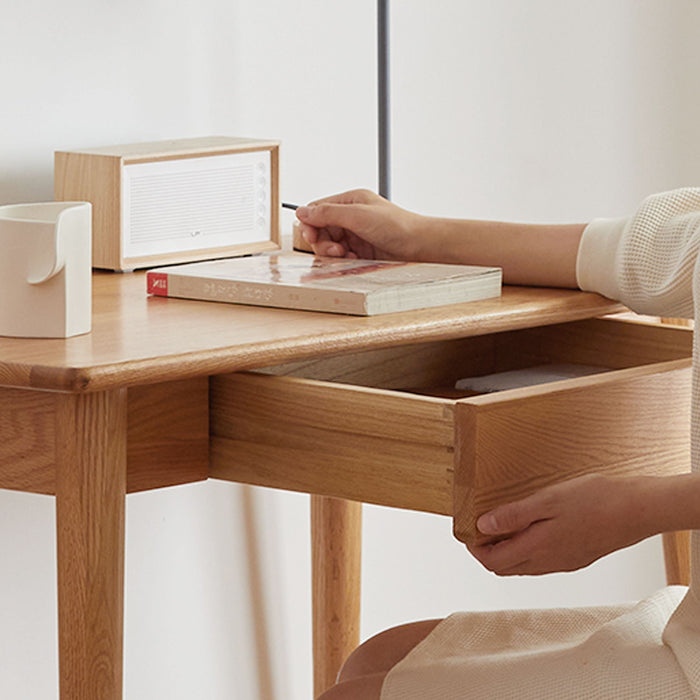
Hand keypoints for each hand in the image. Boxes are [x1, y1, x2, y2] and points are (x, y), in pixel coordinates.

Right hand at [295, 189, 422, 260]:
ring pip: (329, 246)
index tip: (311, 237)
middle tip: (336, 252)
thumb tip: (301, 212)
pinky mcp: (361, 252)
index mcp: (349, 202)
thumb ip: (328, 213)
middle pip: (321, 231)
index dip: (310, 224)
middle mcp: (351, 217)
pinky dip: (343, 262)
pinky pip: (342, 258)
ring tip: (347, 257)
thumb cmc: (396, 226)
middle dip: (323, 243)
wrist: (420, 246)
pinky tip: (354, 262)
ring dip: (333, 254)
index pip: (317, 210)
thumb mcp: (358, 215)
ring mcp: (356, 235)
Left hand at [468, 474, 661, 575]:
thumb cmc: (594, 499)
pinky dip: (526, 550)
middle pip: (506, 568)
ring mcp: (565, 562)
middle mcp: (549, 562)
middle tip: (480, 528)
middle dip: (487, 551)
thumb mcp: (547, 501)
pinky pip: (542, 562)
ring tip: (501, 524)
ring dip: (507, 551)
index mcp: (538, 549)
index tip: (467, 531)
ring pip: (524, 566)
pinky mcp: (578, 557)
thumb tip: (482, 526)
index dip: (475, 549)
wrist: (638, 509)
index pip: (494, 562)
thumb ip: (513, 516)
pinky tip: (530, 528)